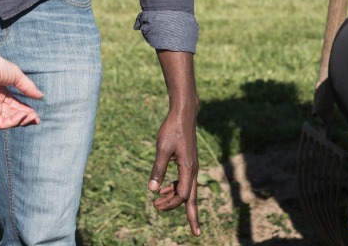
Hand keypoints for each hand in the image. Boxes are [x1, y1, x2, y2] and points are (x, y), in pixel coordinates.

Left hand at [0, 38, 41, 128]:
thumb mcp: (17, 75)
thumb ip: (28, 87)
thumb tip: (40, 96)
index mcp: (2, 92)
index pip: (16, 105)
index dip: (26, 110)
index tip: (36, 115)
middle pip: (13, 114)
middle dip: (26, 117)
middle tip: (36, 119)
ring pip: (9, 121)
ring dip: (21, 120)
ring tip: (31, 116)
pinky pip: (1, 123)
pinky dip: (13, 121)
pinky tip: (21, 115)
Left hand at [149, 102, 200, 235]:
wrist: (183, 113)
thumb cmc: (172, 129)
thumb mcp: (162, 149)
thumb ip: (158, 169)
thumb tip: (152, 189)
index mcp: (188, 168)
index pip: (183, 194)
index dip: (170, 203)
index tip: (156, 205)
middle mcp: (193, 169)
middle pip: (193, 198)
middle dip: (193, 216)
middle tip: (195, 233)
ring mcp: (192, 166)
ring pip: (187, 190)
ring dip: (175, 198)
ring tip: (158, 202)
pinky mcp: (188, 162)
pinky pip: (184, 181)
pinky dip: (175, 187)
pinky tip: (163, 187)